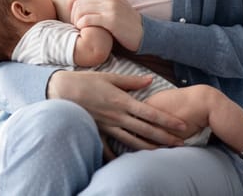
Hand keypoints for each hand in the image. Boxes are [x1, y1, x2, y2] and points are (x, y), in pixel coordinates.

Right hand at [47, 70, 186, 149]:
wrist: (61, 91)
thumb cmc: (85, 81)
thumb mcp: (109, 77)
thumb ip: (131, 81)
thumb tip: (149, 80)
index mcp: (122, 101)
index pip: (150, 113)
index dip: (167, 120)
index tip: (182, 125)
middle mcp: (117, 116)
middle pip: (145, 129)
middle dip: (164, 137)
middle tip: (181, 143)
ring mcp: (107, 126)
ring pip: (132, 141)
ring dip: (148, 147)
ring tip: (163, 153)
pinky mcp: (97, 132)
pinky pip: (108, 148)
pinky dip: (117, 158)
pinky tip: (126, 164)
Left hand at [67, 0, 143, 50]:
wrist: (144, 32)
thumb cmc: (125, 20)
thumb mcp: (114, 3)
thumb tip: (78, 0)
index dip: (70, 0)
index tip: (71, 11)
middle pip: (78, 2)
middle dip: (72, 14)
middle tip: (75, 23)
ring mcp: (111, 7)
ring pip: (81, 10)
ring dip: (76, 21)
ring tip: (79, 27)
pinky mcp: (111, 20)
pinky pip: (87, 20)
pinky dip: (81, 25)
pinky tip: (84, 30)